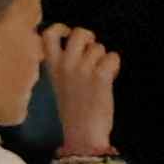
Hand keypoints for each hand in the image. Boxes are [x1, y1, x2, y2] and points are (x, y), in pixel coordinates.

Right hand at [41, 23, 121, 157]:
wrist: (83, 135)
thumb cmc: (73, 113)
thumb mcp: (61, 86)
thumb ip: (66, 67)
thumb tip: (83, 50)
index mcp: (53, 68)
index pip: (48, 36)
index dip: (60, 28)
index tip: (68, 34)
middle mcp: (66, 65)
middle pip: (79, 33)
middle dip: (90, 38)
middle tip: (93, 50)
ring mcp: (83, 69)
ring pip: (99, 48)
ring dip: (103, 59)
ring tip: (101, 75)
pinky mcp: (100, 76)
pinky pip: (113, 57)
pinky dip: (115, 66)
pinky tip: (110, 78)